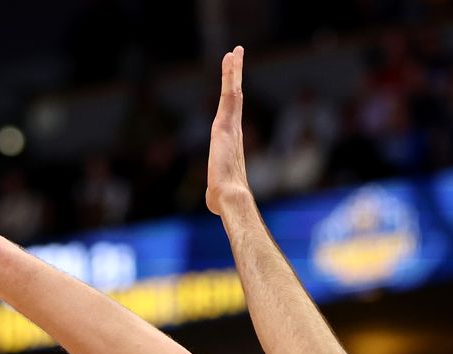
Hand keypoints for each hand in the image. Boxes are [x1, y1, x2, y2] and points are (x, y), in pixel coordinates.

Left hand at [206, 46, 248, 215]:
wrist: (230, 197)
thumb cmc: (223, 199)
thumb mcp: (216, 192)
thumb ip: (216, 191)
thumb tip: (215, 203)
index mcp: (232, 141)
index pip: (232, 114)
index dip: (233, 97)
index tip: (235, 84)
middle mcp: (235, 130)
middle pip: (235, 98)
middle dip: (236, 77)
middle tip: (237, 56)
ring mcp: (231, 125)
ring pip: (233, 91)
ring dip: (234, 70)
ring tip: (235, 51)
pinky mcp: (225, 122)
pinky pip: (229, 93)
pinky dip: (231, 75)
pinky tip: (230, 58)